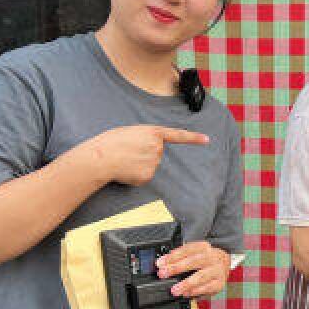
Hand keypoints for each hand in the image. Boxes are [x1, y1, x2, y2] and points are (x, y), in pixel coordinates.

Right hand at [80, 125, 208, 185]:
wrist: (101, 158)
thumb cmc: (110, 143)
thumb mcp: (130, 132)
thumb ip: (145, 138)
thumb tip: (149, 152)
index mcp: (153, 132)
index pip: (178, 135)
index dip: (193, 138)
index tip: (207, 140)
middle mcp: (158, 148)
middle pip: (156, 153)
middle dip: (143, 153)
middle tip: (126, 150)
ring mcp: (154, 163)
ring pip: (149, 165)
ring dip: (138, 164)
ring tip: (123, 159)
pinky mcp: (147, 176)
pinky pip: (143, 176)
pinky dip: (134, 175)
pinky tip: (125, 170)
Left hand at [156, 242, 231, 298]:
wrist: (225, 263)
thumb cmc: (205, 259)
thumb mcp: (194, 252)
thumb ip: (180, 257)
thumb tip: (163, 264)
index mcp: (203, 247)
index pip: (186, 250)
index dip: (172, 256)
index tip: (160, 263)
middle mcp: (211, 257)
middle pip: (193, 262)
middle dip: (176, 268)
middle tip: (163, 274)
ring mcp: (217, 270)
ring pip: (201, 276)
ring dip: (186, 284)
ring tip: (174, 290)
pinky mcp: (219, 283)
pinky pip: (207, 288)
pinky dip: (196, 291)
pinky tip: (186, 293)